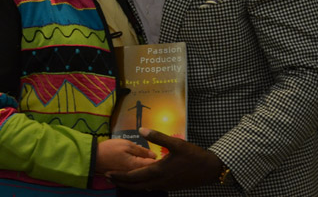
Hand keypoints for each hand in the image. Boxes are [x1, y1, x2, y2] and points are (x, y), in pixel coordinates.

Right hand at [94, 138, 157, 174]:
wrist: (94, 158)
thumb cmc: (109, 149)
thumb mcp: (126, 145)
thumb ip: (141, 150)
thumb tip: (154, 154)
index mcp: (138, 165)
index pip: (155, 164)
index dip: (162, 160)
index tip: (166, 154)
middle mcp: (136, 174)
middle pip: (151, 172)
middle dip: (157, 166)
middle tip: (161, 158)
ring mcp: (131, 178)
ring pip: (145, 176)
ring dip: (150, 170)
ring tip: (154, 164)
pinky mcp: (126, 178)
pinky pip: (138, 177)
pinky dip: (142, 174)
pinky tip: (144, 169)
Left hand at [106, 128, 223, 190]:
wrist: (210, 170)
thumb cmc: (193, 156)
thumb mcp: (176, 143)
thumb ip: (158, 137)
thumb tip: (141, 130)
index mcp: (158, 171)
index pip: (134, 176)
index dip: (120, 176)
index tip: (108, 173)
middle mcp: (160, 181)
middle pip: (136, 185)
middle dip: (121, 182)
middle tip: (107, 177)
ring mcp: (165, 185)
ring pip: (143, 188)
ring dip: (130, 184)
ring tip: (119, 178)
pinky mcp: (170, 186)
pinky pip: (151, 187)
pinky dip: (141, 184)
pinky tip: (139, 179)